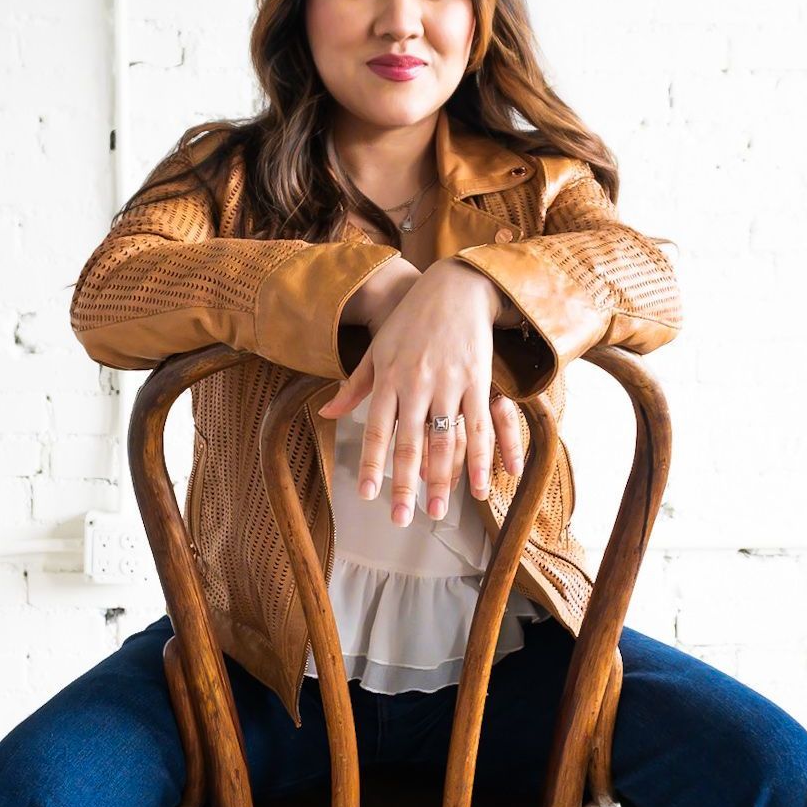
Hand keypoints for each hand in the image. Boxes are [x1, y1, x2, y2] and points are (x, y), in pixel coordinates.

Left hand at [318, 259, 526, 525]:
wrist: (454, 286)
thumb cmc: (411, 320)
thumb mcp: (378, 349)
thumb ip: (355, 385)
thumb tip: (326, 413)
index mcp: (387, 378)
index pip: (376, 429)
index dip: (372, 463)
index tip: (368, 494)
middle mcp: (415, 383)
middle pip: (409, 443)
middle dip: (405, 485)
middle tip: (402, 519)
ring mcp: (448, 382)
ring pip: (444, 440)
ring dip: (442, 480)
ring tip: (438, 512)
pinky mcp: (477, 380)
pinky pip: (478, 426)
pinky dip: (479, 458)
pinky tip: (480, 485)